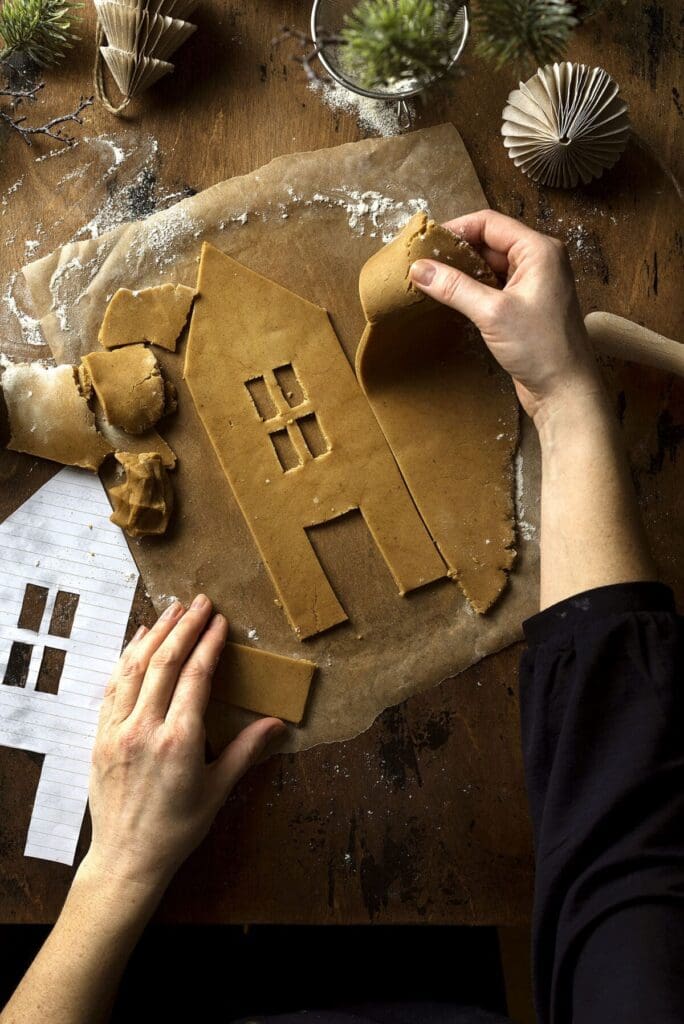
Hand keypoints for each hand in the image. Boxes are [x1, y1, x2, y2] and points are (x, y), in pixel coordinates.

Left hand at [83, 596, 284, 896]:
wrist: (127, 858)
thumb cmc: (178, 829)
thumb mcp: (218, 790)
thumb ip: (246, 751)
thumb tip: (278, 723)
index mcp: (179, 741)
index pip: (196, 677)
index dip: (209, 643)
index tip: (220, 621)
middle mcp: (145, 729)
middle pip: (165, 663)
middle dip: (185, 627)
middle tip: (200, 601)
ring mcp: (117, 730)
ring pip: (134, 668)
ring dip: (154, 634)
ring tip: (172, 610)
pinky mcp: (101, 736)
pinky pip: (113, 686)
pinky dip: (126, 658)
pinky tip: (138, 639)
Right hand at [409, 209, 602, 425]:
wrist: (565, 391)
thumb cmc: (542, 349)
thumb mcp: (492, 313)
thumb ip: (454, 287)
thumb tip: (420, 269)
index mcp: (539, 250)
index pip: (490, 223)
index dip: (456, 229)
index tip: (427, 243)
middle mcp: (539, 261)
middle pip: (489, 242)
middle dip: (457, 251)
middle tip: (424, 262)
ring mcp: (533, 284)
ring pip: (490, 265)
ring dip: (463, 271)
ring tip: (432, 279)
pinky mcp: (525, 305)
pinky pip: (494, 286)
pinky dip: (473, 288)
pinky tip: (452, 297)